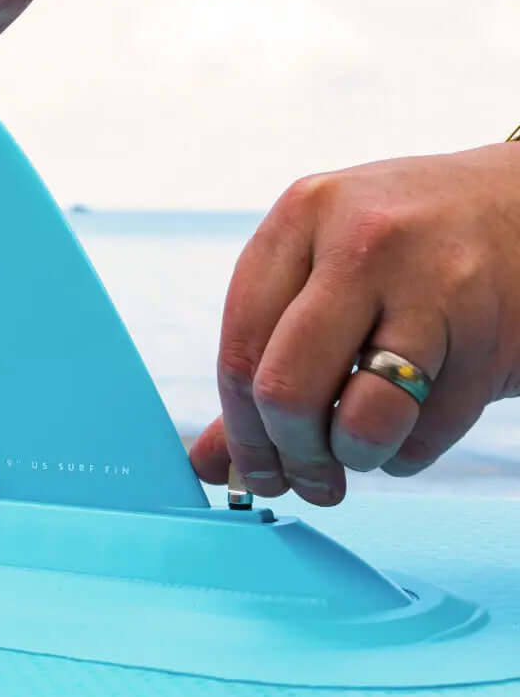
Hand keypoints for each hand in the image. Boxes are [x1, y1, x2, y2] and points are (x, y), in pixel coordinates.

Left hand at [189, 145, 519, 505]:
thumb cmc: (407, 245)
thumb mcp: (324, 268)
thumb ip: (261, 357)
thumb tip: (207, 462)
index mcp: (303, 216)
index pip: (239, 347)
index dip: (240, 429)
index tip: (253, 468)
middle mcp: (361, 242)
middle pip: (286, 390)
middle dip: (291, 457)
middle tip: (308, 480)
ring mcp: (431, 285)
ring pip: (358, 423)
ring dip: (355, 457)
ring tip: (363, 443)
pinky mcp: (489, 336)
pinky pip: (425, 436)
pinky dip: (408, 452)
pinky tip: (415, 417)